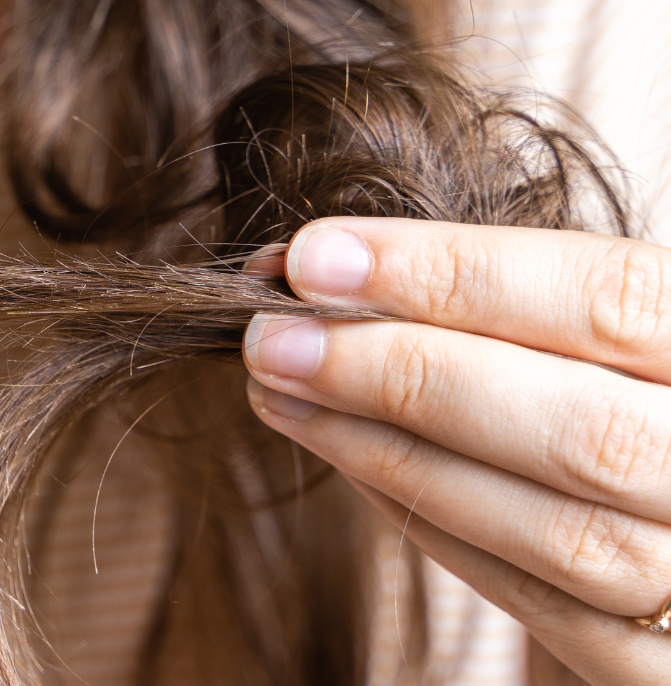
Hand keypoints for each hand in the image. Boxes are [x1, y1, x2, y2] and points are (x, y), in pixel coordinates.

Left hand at [245, 216, 670, 683]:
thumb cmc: (650, 384)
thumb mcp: (631, 329)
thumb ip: (530, 300)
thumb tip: (334, 269)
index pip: (611, 301)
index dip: (454, 273)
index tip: (314, 258)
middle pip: (581, 432)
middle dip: (403, 376)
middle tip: (271, 337)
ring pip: (558, 532)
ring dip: (393, 455)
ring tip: (283, 391)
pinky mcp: (670, 673)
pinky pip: (547, 606)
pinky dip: (433, 525)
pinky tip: (350, 460)